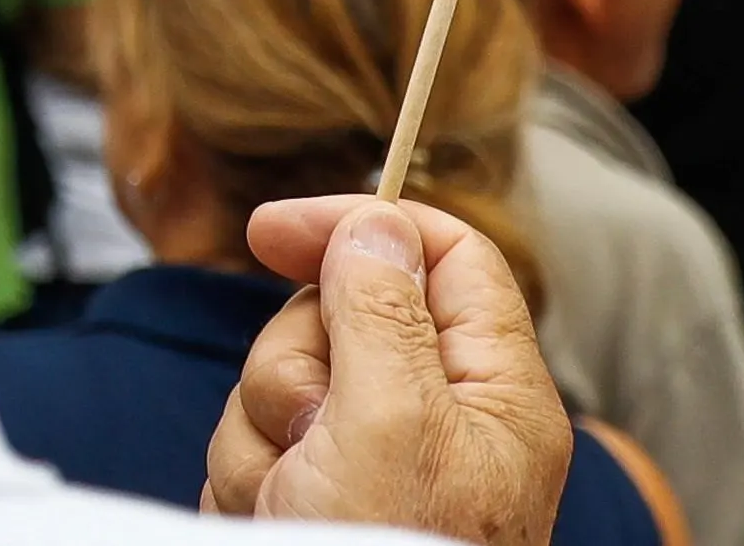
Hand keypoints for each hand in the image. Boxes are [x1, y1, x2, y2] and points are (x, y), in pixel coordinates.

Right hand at [203, 196, 572, 545]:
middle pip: (340, 317)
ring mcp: (374, 465)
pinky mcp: (319, 500)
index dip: (359, 227)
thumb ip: (381, 310)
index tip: (270, 231)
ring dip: (265, 437)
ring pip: (283, 385)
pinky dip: (251, 483)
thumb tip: (375, 227)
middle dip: (295, 365)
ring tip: (295, 499)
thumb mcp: (393, 422)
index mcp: (493, 393)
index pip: (443, 257)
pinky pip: (257, 447)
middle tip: (313, 429)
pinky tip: (274, 521)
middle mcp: (438, 423)